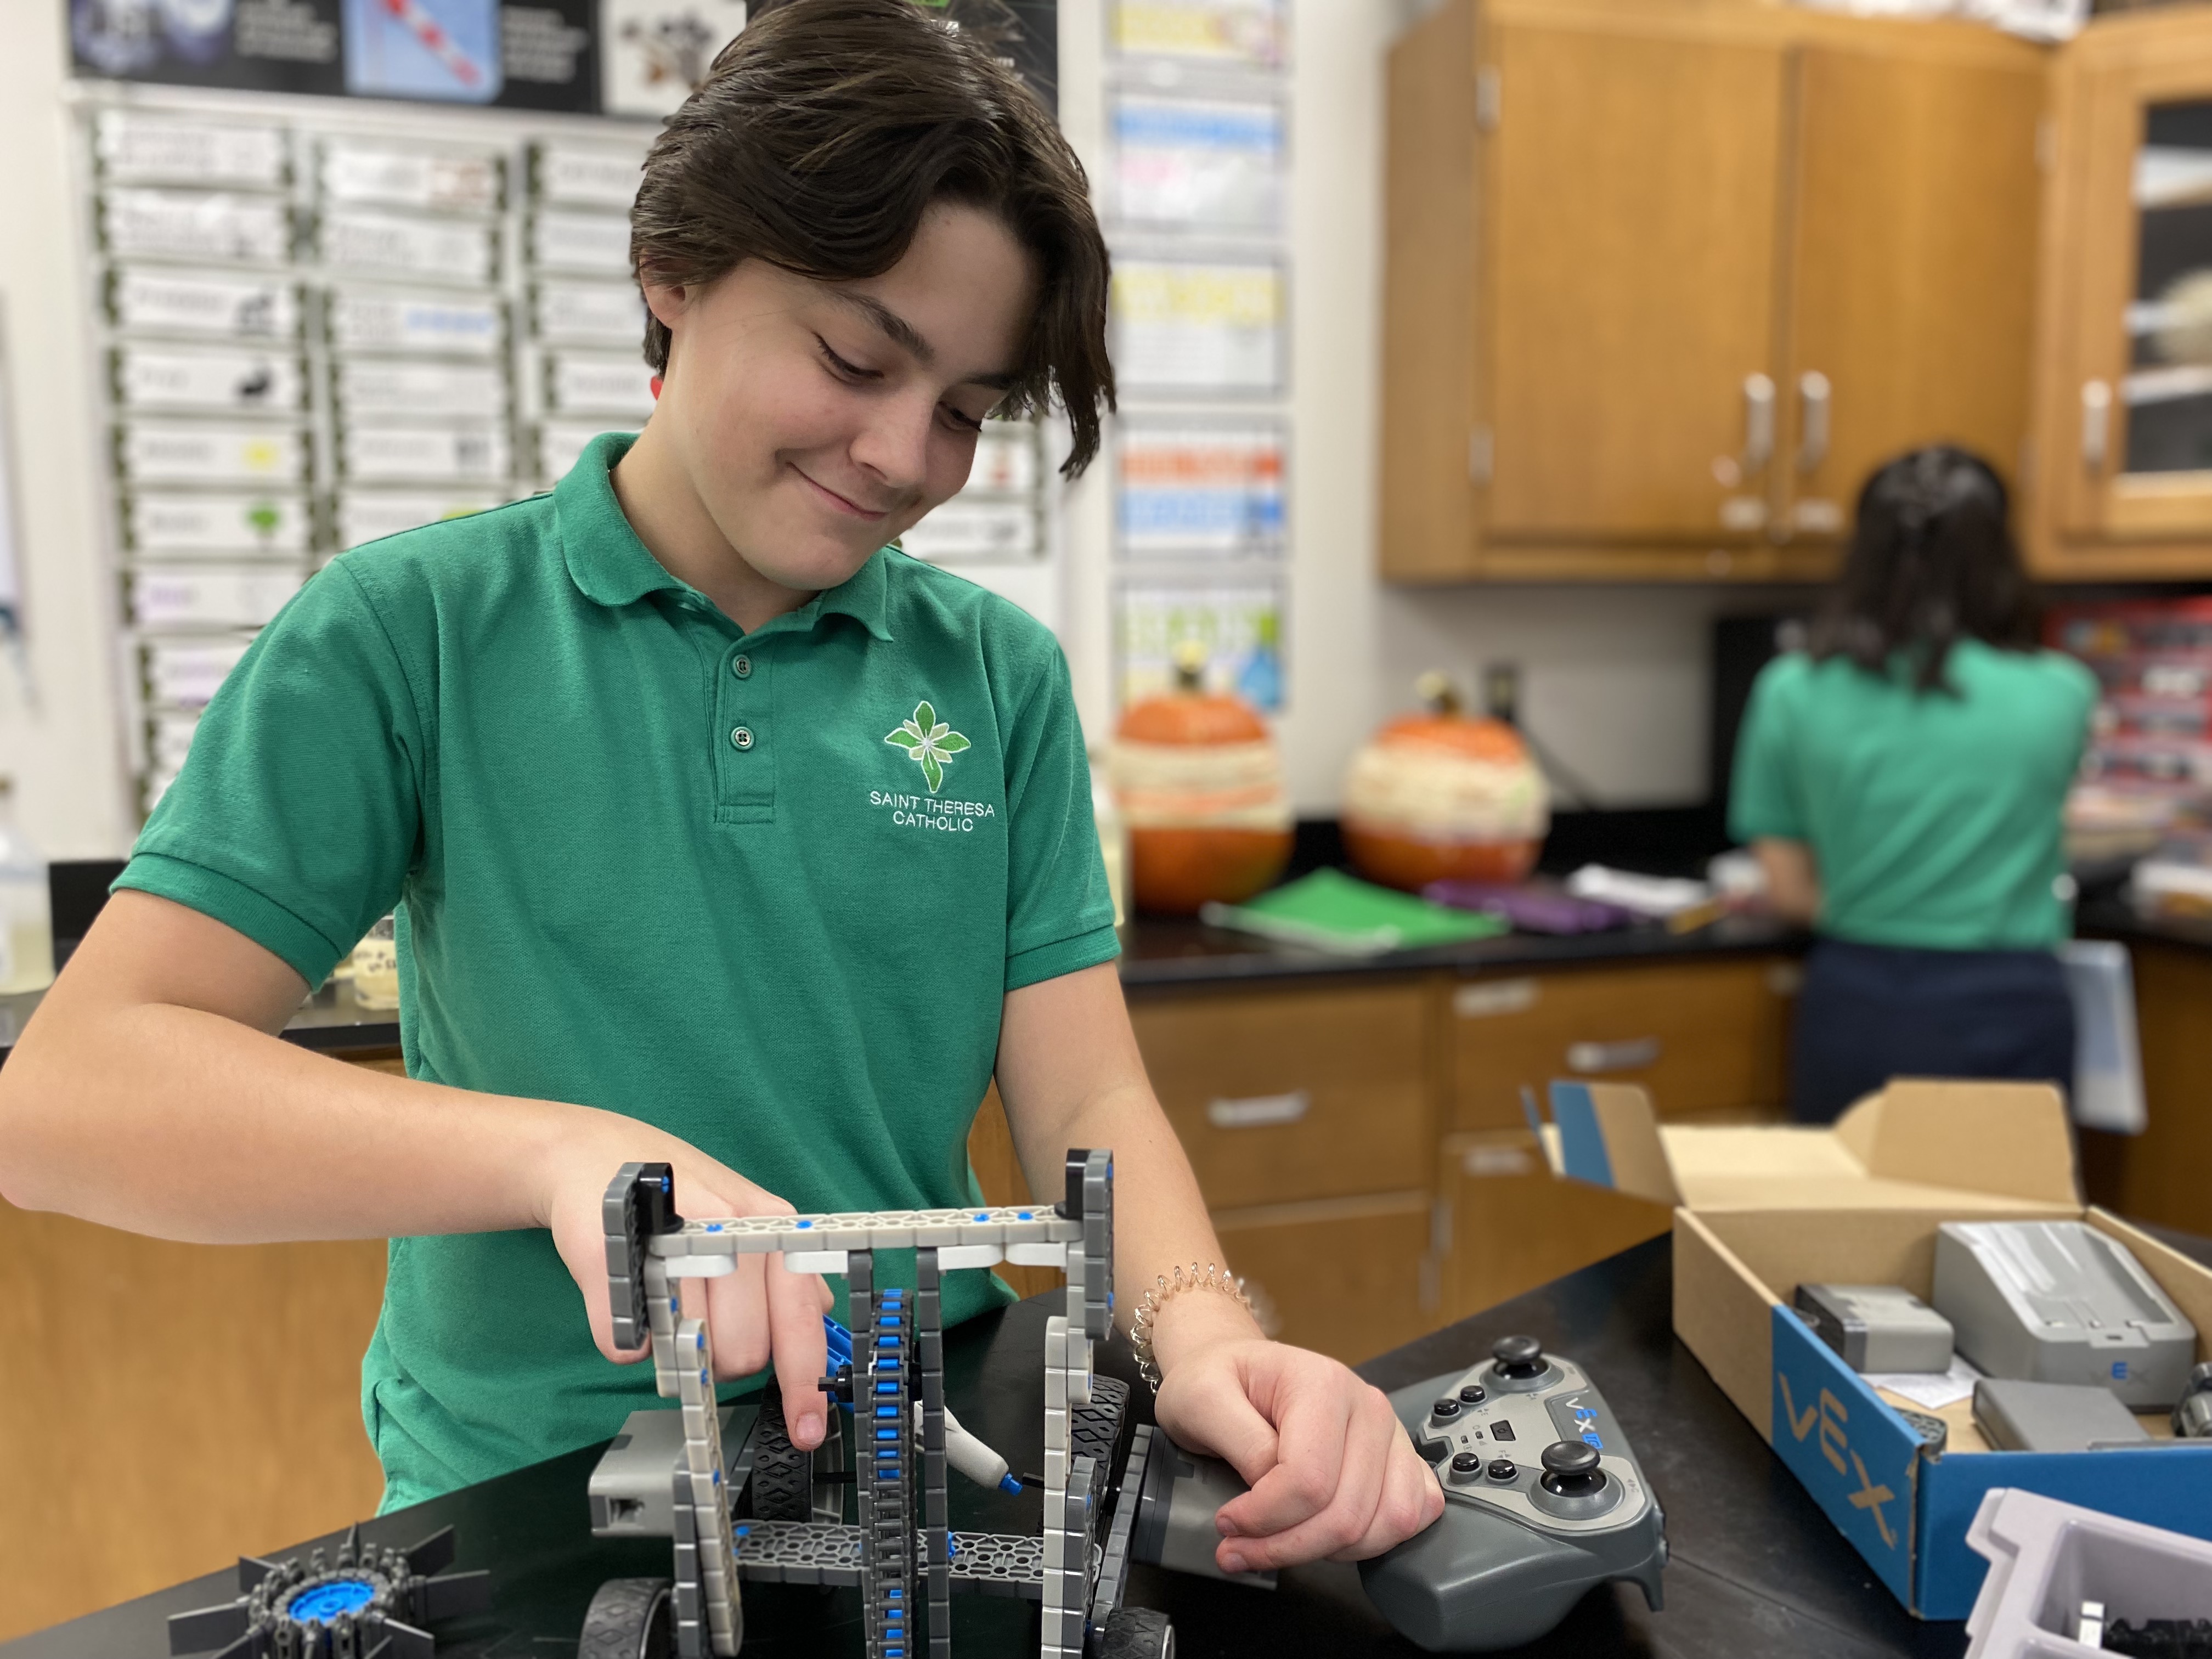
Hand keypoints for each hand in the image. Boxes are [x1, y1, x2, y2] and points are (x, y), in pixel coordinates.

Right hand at [537, 1107, 831, 1447]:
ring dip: (675, 1346)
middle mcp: (732, 1228)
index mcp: (771, 1227)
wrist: (590, 1155)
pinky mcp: (613, 1258)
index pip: (801, 1315)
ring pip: (692, 1349)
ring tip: (663, 1300)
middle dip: (724, 1359)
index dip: (805, 1380)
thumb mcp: (744, 1221)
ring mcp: (671, 1240)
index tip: (807, 1427)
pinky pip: (628, 1342)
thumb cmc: (676, 1196)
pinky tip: (627, 1300)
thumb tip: (823, 1313)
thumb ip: (781, 1270)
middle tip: (700, 1324)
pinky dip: (625, 1339)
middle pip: (746, 1350)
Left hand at [1151, 1304, 1443, 1573]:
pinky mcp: (1400, 1459)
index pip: (1310, 1481)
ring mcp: (1390, 1434)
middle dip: (1287, 1546)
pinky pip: (1412, 1516)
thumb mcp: (1202, 1400)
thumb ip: (1241, 1444)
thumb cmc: (1219, 1381)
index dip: (1264, 1519)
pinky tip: (1326, 1537)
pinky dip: (1372, 1542)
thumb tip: (1271, 1487)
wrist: (1235, 1370)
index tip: (1227, 1523)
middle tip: (1239, 1548)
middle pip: (1347, 1513)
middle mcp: (1368, 1407)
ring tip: (1281, 1542)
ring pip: (1386, 1524)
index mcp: (1323, 1384)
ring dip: (1327, 1552)